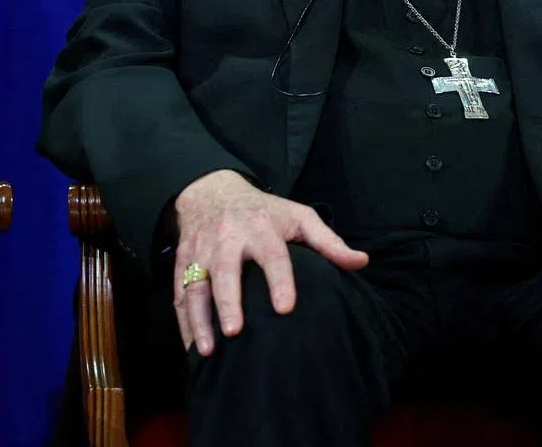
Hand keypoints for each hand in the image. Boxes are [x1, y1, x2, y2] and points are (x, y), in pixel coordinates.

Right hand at [173, 170, 367, 355]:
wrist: (211, 190)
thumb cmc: (263, 211)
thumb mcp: (298, 216)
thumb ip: (328, 241)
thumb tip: (362, 262)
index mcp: (261, 227)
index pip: (272, 254)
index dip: (279, 280)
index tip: (286, 308)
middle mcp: (228, 237)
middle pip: (225, 269)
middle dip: (228, 300)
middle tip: (234, 332)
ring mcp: (202, 249)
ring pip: (196, 284)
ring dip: (199, 317)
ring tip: (208, 350)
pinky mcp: (184, 260)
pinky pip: (179, 292)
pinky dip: (183, 321)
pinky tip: (192, 347)